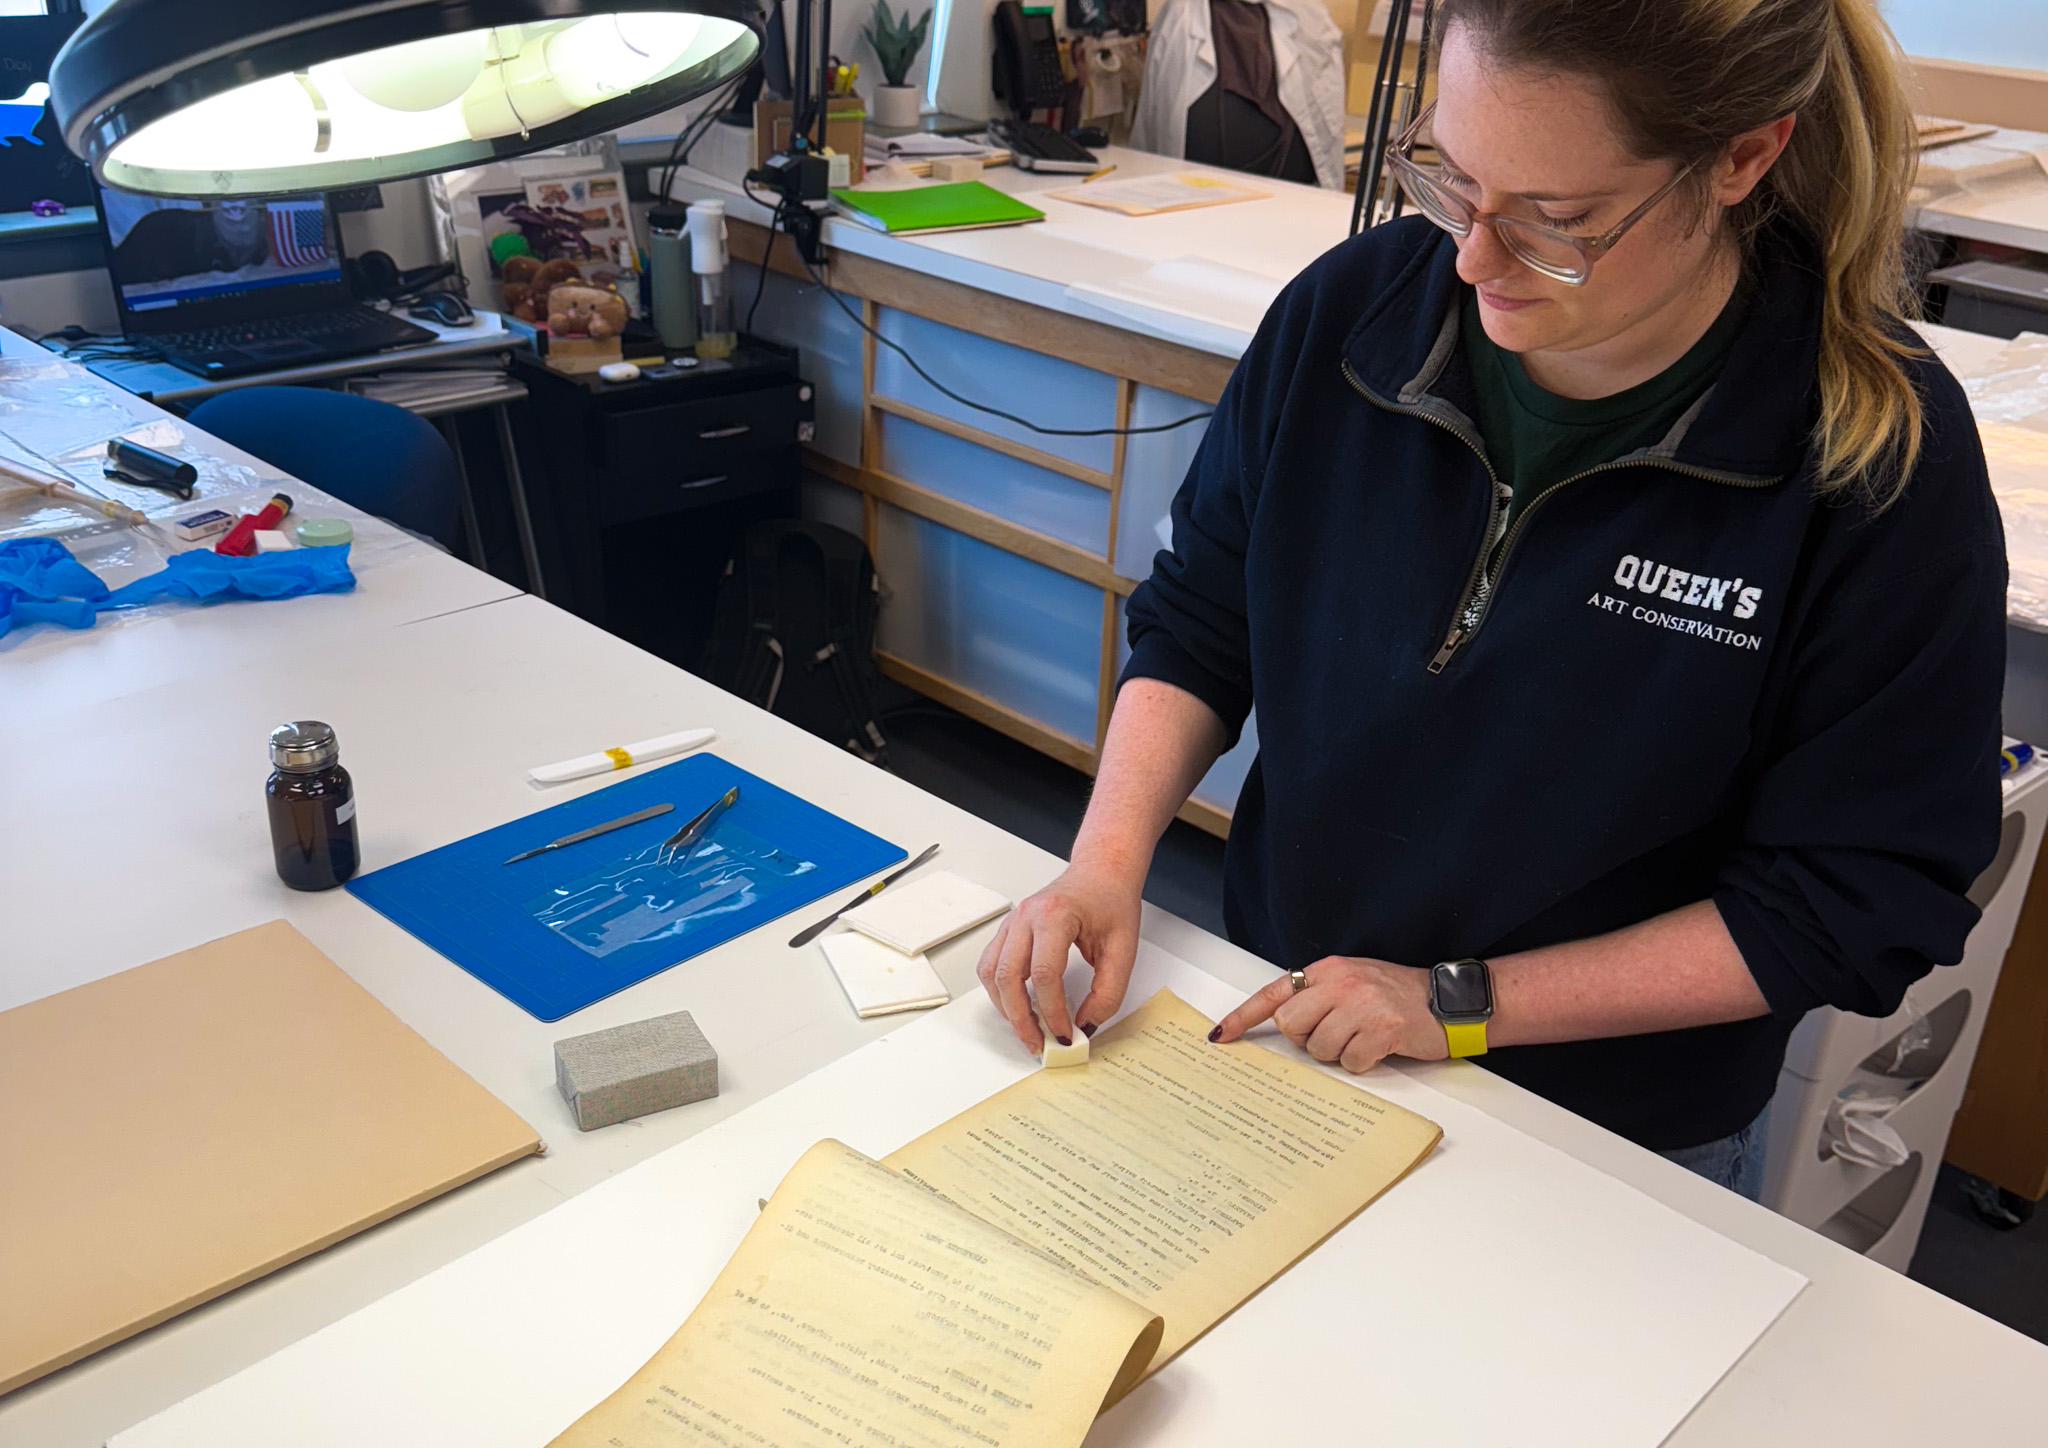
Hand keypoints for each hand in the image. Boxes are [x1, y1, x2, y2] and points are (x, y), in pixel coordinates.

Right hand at [977, 865, 1142, 1053]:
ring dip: (1005, 1007)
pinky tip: (1018, 1006)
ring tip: (1027, 1029)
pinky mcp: (1009, 929)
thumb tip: (1086, 1025)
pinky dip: (1000, 990)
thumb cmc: (1111, 901)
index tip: (1064, 1034)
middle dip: (1021, 1018)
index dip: (1053, 1012)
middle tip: (1038, 1044)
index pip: (1044, 974)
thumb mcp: (1124, 948)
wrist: (1101, 872)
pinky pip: (991, 964)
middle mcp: (1026, 916)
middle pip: (1008, 976)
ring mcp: (1013, 921)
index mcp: (1055, 915)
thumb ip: (1108, 991)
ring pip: (991, 973)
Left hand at [1210, 956, 1446, 1072]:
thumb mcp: (1353, 981)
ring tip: (1362, 1038)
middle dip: (1305, 1038)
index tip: (1220, 1036)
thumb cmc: (1398, 994)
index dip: (1243, 1017)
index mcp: (1328, 970)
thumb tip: (1284, 1023)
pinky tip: (1379, 1047)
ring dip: (1337, 1053)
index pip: (1274, 993)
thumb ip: (1319, 995)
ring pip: (1318, 1048)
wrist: (1448, 1001)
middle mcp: (1341, 983)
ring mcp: (1362, 1005)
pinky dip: (1362, 1062)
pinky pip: (1349, 1062)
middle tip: (1334, 1033)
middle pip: (1289, 1025)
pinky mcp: (1382, 1029)